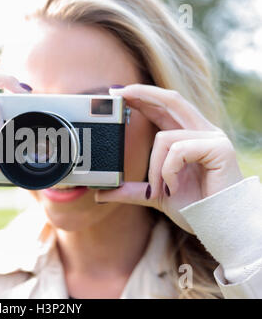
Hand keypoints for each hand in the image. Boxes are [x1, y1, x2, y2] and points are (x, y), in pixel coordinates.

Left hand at [95, 84, 242, 232]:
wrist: (217, 225)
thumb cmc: (194, 208)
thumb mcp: (154, 195)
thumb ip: (130, 190)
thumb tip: (100, 194)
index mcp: (188, 137)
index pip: (164, 108)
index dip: (143, 97)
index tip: (118, 93)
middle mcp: (202, 131)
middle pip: (171, 100)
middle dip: (142, 93)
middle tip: (117, 93)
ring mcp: (212, 138)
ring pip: (164, 138)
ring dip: (155, 168)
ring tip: (163, 189)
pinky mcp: (219, 148)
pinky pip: (178, 151)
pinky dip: (168, 172)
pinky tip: (175, 188)